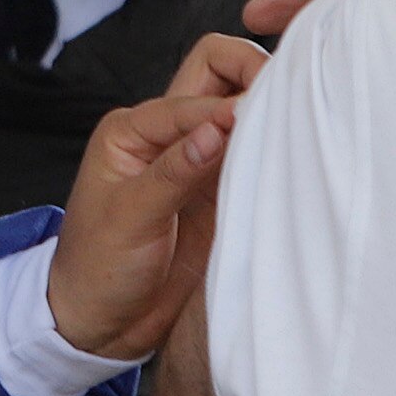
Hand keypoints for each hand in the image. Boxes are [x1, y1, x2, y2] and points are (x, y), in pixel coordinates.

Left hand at [49, 34, 267, 360]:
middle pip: (217, 72)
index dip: (223, 109)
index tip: (251, 123)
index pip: (190, 98)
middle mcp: (168, 134)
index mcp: (133, 129)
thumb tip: (220, 125)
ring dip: (266, 108)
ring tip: (298, 122)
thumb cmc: (97, 267)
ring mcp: (199, 161)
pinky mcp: (221, 190)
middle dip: (251, 71)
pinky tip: (294, 155)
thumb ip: (175, 171)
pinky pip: (253, 152)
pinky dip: (273, 145)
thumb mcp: (128, 218)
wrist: (101, 324)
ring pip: (240, 107)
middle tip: (286, 97)